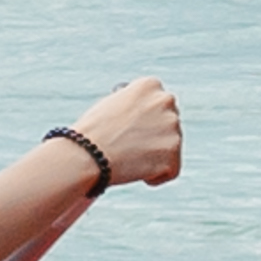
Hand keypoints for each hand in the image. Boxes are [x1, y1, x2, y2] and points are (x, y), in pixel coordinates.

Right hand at [65, 78, 186, 188]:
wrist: (87, 154)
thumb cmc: (91, 132)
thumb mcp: (112, 106)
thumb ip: (133, 107)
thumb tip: (145, 118)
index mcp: (149, 84)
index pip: (158, 101)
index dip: (145, 118)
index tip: (131, 129)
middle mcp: (166, 101)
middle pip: (168, 122)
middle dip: (155, 135)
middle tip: (132, 147)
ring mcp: (173, 129)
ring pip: (170, 147)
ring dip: (154, 155)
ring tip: (128, 160)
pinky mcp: (173, 156)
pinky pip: (171, 170)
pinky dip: (156, 176)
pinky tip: (136, 172)